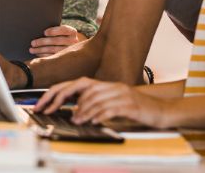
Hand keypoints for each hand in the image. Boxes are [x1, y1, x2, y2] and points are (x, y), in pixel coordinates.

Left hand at [30, 25, 83, 56]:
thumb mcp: (60, 31)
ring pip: (54, 50)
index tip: (44, 32)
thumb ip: (53, 29)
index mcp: (72, 32)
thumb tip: (39, 28)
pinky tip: (37, 54)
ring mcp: (69, 51)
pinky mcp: (65, 58)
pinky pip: (53, 57)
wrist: (69, 46)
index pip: (64, 30)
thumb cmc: (60, 35)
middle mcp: (73, 41)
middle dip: (43, 42)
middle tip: (32, 43)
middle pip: (57, 41)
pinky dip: (44, 55)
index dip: (54, 31)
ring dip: (41, 50)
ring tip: (31, 49)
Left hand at [35, 77, 164, 125]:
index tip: (43, 104)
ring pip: (95, 99)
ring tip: (74, 120)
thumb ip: (96, 104)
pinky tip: (93, 121)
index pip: (76, 84)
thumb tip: (75, 111)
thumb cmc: (136, 109)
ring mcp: (121, 94)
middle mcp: (111, 86)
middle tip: (50, 111)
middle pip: (81, 88)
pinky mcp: (131, 104)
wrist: (161, 110)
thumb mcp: (113, 104)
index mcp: (105, 85)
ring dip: (81, 111)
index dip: (57, 92)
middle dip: (62, 98)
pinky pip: (111, 108)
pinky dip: (99, 115)